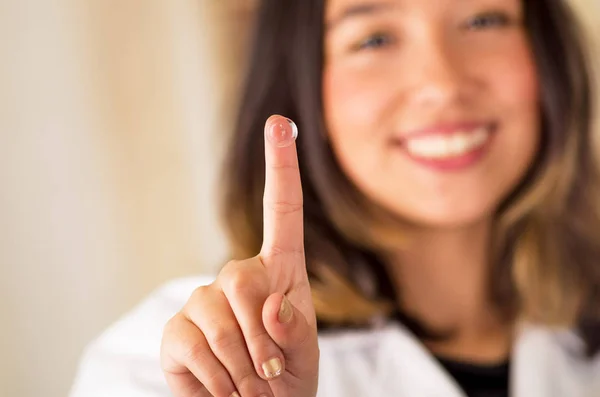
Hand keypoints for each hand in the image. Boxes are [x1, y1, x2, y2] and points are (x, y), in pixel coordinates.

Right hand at [160, 115, 318, 396]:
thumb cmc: (287, 379)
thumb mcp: (304, 353)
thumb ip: (295, 328)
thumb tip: (270, 309)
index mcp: (279, 270)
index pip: (282, 209)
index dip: (281, 165)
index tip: (282, 122)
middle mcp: (237, 277)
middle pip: (242, 280)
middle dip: (260, 337)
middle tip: (268, 373)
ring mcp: (202, 301)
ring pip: (217, 320)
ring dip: (241, 367)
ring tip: (249, 383)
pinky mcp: (176, 331)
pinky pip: (192, 345)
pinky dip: (214, 378)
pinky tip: (220, 384)